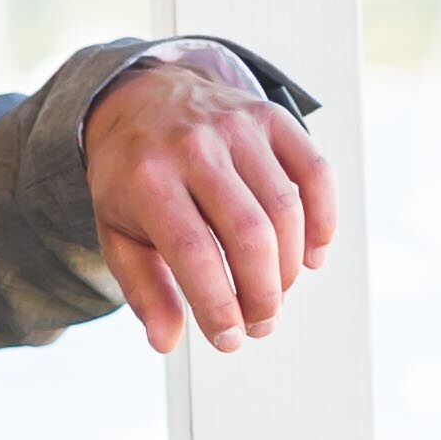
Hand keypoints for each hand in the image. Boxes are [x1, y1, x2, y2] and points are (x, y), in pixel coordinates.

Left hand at [83, 49, 337, 356]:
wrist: (140, 98)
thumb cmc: (132, 175)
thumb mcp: (117, 233)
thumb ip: (144, 289)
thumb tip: (166, 341)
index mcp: (148, 179)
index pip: (194, 253)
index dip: (220, 305)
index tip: (230, 338)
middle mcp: (194, 147)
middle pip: (249, 235)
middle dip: (263, 294)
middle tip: (261, 322)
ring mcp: (237, 127)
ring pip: (286, 210)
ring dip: (290, 268)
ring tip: (277, 294)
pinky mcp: (271, 117)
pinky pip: (315, 174)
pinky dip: (323, 221)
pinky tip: (313, 255)